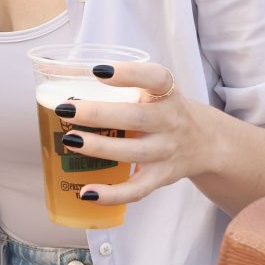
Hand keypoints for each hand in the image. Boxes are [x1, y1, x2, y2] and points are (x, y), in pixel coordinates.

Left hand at [47, 60, 216, 206]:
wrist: (206, 142)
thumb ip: (121, 82)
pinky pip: (137, 190)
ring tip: (69, 140)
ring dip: (99, 147)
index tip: (99, 71)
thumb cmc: (164, 108)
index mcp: (168, 93)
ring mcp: (166, 152)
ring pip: (134, 153)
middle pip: (136, 118)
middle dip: (98, 114)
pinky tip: (86, 191)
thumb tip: (58, 73)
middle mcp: (170, 121)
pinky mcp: (161, 177)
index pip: (155, 78)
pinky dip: (112, 194)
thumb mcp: (155, 89)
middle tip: (65, 109)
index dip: (129, 73)